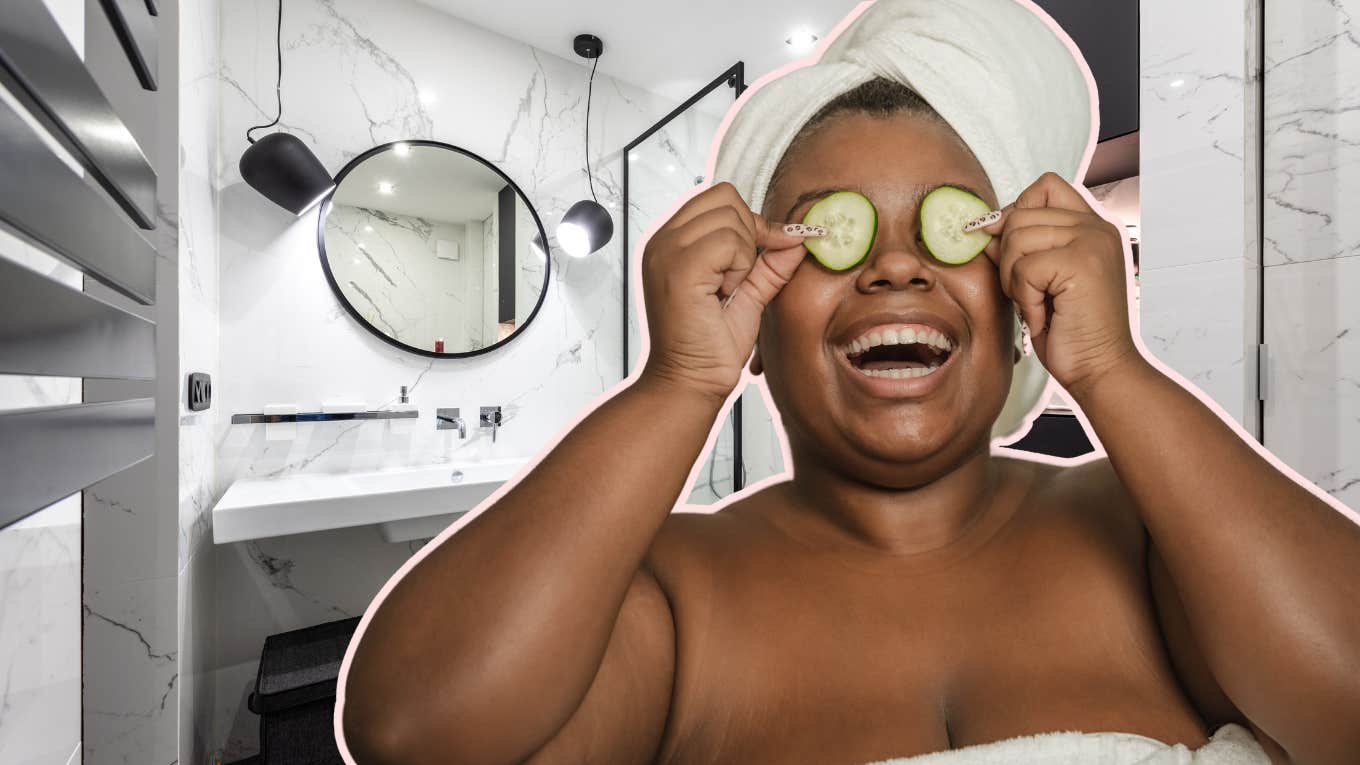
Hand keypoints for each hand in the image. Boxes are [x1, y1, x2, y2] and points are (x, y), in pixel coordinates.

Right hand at [638, 182, 811, 401]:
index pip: (718, 197)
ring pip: (731, 217)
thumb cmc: (710, 345)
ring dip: (742, 255)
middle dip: (748, 234)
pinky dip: (739, 267)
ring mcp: (666, 252)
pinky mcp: (678, 268)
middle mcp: (663, 240)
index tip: (760, 255)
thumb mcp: (749, 293)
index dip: (749, 221)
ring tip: (727, 290)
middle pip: (726, 197)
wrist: (691, 382)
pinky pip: (729, 241)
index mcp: (672, 241)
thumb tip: (799, 235)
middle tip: (738, 278)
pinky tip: (724, 294)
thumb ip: (769, 262)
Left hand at [976, 172, 1143, 397]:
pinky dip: (1024, 298)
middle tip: (1028, 293)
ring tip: (1037, 304)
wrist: (1099, 368)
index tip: (1009, 248)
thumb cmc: (1068, 330)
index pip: (1045, 187)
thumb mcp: (1038, 280)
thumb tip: (983, 227)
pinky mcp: (1082, 263)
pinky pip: (1023, 268)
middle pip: (1020, 214)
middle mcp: (1097, 227)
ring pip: (1016, 239)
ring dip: (1014, 280)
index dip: (1016, 212)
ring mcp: (1092, 241)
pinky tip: (1044, 316)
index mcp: (1091, 226)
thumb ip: (1018, 248)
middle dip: (1008, 259)